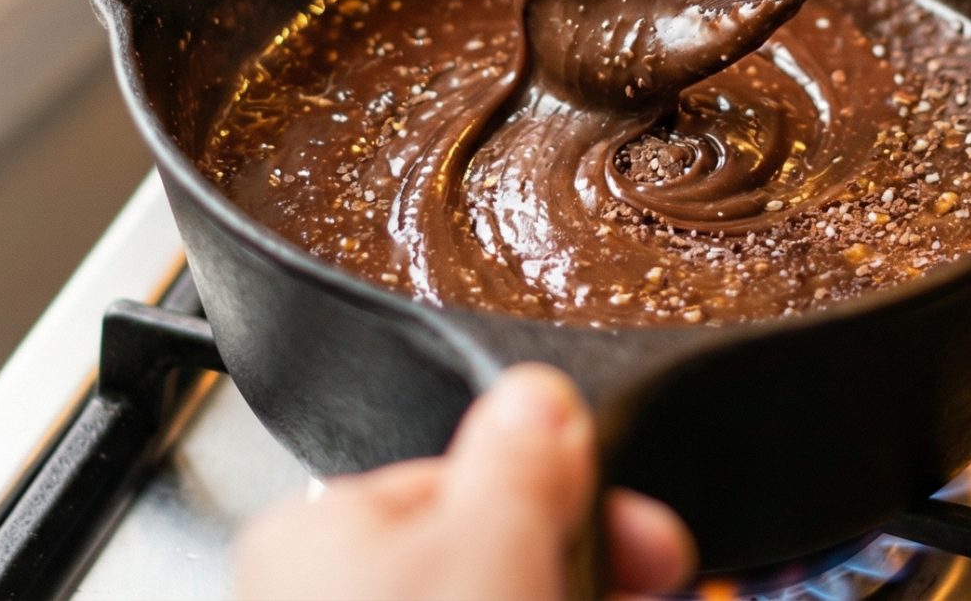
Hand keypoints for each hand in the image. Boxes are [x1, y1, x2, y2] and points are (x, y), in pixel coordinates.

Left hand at [233, 366, 694, 600]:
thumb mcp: (492, 543)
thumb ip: (521, 456)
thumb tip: (539, 391)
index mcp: (314, 530)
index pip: (465, 475)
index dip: (567, 495)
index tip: (645, 531)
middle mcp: (317, 591)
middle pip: (481, 542)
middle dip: (575, 550)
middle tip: (656, 573)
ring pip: (491, 588)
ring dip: (570, 585)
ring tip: (635, 591)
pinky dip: (536, 600)